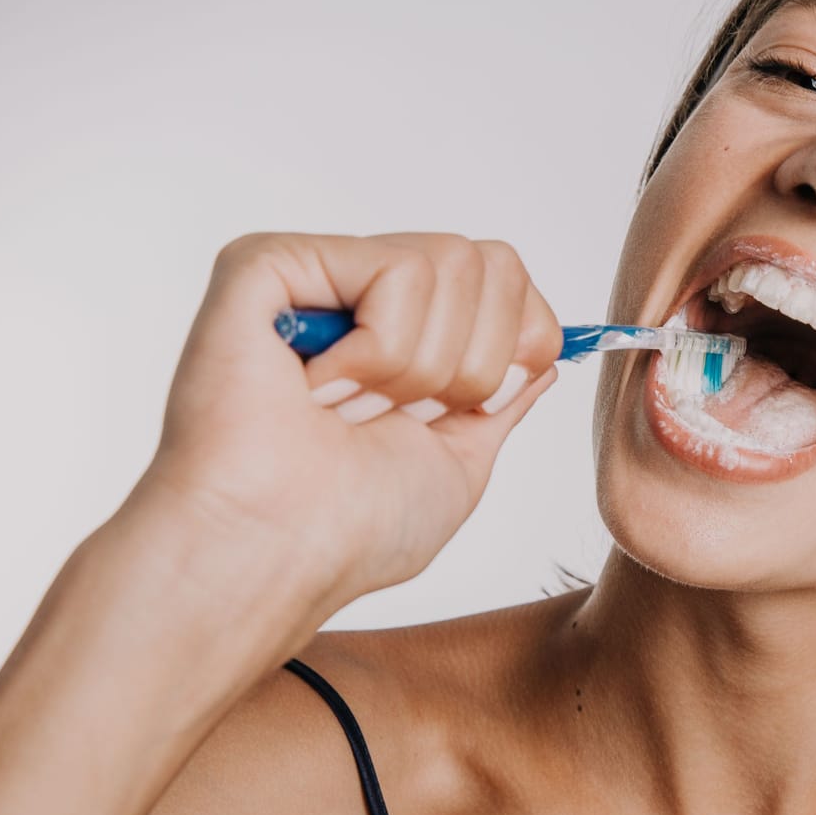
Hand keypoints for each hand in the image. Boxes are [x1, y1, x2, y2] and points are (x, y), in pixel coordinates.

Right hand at [129, 233, 562, 616]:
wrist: (275, 553)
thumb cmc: (349, 529)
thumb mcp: (462, 463)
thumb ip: (503, 397)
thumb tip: (547, 352)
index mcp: (401, 333)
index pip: (507, 276)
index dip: (522, 339)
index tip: (475, 406)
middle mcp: (358, 292)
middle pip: (492, 261)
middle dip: (475, 360)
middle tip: (401, 414)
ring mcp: (314, 273)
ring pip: (450, 262)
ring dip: (420, 366)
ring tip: (350, 408)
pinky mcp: (268, 262)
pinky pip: (392, 266)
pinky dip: (379, 349)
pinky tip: (318, 388)